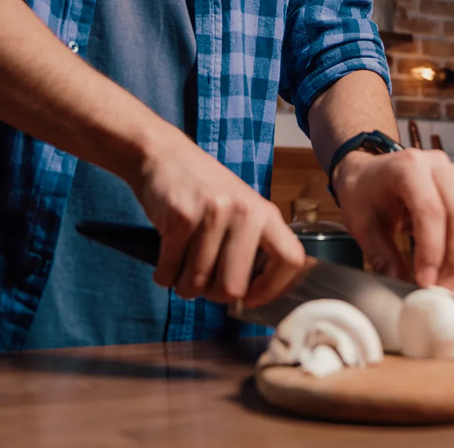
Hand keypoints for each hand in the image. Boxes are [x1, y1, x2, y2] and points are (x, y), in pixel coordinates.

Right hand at [133, 135, 305, 307]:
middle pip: (234, 286)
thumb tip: (248, 296)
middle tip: (202, 282)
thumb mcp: (238, 206)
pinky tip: (165, 262)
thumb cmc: (201, 188)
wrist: (163, 154)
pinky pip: (170, 271)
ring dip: (184, 285)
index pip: (290, 259)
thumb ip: (249, 243)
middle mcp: (244, 212)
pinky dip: (164, 275)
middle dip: (213, 295)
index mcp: (263, 212)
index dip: (272, 288)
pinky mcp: (181, 218)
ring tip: (180, 268)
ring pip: (198, 283)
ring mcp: (213, 214)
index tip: (250, 297)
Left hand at [332, 148, 453, 293]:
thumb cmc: (361, 193)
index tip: (427, 281)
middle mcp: (435, 166)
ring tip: (449, 288)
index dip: (432, 249)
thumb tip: (401, 285)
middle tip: (445, 292)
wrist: (365, 173)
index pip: (429, 210)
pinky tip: (452, 273)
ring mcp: (450, 174)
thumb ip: (382, 255)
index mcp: (407, 167)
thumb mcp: (362, 224)